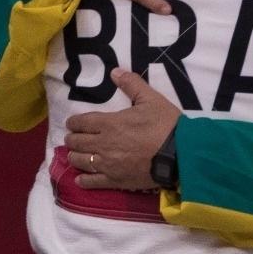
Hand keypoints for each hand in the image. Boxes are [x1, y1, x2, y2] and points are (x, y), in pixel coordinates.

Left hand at [64, 68, 181, 189]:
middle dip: (72, 139)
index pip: (81, 122)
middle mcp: (103, 144)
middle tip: (73, 138)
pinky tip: (80, 179)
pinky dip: (84, 180)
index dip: (73, 122)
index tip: (72, 123)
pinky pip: (93, 182)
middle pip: (77, 142)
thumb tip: (114, 71)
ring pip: (81, 161)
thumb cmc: (165, 125)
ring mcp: (108, 164)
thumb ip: (132, 84)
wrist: (180, 153)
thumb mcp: (151, 99)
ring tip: (76, 155)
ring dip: (75, 157)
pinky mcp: (116, 181)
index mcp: (109, 123)